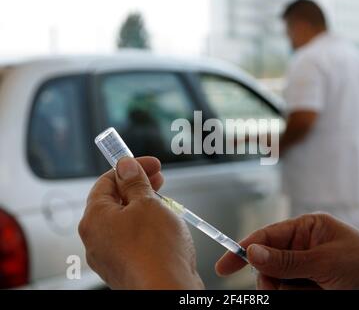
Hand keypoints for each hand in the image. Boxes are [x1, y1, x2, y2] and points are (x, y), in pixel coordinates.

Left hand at [78, 156, 203, 289]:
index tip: (148, 164)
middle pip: (114, 202)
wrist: (168, 290)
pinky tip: (163, 228)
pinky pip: (132, 241)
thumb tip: (125, 166)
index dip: (129, 168)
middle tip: (158, 179)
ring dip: (143, 207)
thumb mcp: (148, 203)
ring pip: (124, 222)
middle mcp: (96, 239)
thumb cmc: (156, 251)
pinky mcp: (125, 269)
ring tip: (165, 204)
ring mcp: (110, 257)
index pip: (105, 182)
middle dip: (138, 187)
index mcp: (95, 219)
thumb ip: (135, 182)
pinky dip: (145, 229)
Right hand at [216, 213, 358, 288]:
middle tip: (288, 290)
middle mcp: (304, 247)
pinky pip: (293, 293)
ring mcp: (308, 269)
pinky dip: (300, 297)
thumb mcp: (325, 262)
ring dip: (291, 292)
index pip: (267, 236)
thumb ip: (286, 259)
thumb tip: (251, 251)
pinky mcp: (313, 286)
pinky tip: (319, 294)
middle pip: (268, 265)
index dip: (243, 249)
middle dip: (273, 280)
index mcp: (306, 228)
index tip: (222, 266)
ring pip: (279, 284)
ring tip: (317, 292)